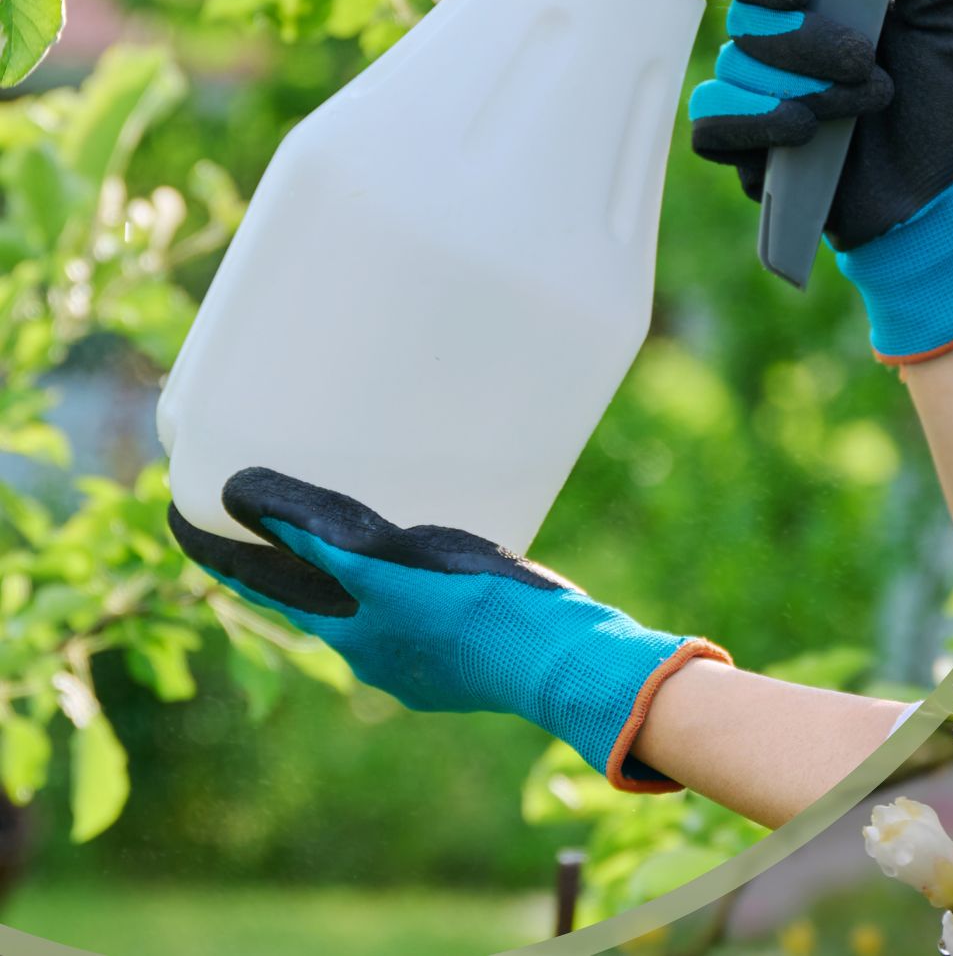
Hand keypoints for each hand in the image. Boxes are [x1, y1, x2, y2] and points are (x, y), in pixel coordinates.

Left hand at [169, 469, 725, 791]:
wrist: (560, 658)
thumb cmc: (477, 615)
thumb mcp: (389, 572)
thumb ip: (322, 539)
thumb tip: (246, 499)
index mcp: (356, 639)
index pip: (271, 590)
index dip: (228, 559)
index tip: (188, 525)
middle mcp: (382, 656)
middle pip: (319, 599)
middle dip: (291, 563)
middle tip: (266, 519)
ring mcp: (428, 657)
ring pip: (374, 604)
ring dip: (354, 574)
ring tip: (356, 533)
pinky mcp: (473, 646)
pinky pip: (424, 607)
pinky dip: (410, 582)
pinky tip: (437, 560)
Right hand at [689, 0, 952, 362]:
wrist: (939, 194)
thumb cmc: (940, 103)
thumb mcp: (950, 22)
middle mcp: (778, 39)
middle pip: (745, 14)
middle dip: (804, 38)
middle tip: (861, 58)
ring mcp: (757, 94)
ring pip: (736, 68)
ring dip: (803, 85)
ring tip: (863, 103)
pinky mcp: (747, 149)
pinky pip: (710, 126)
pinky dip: (752, 122)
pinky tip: (802, 129)